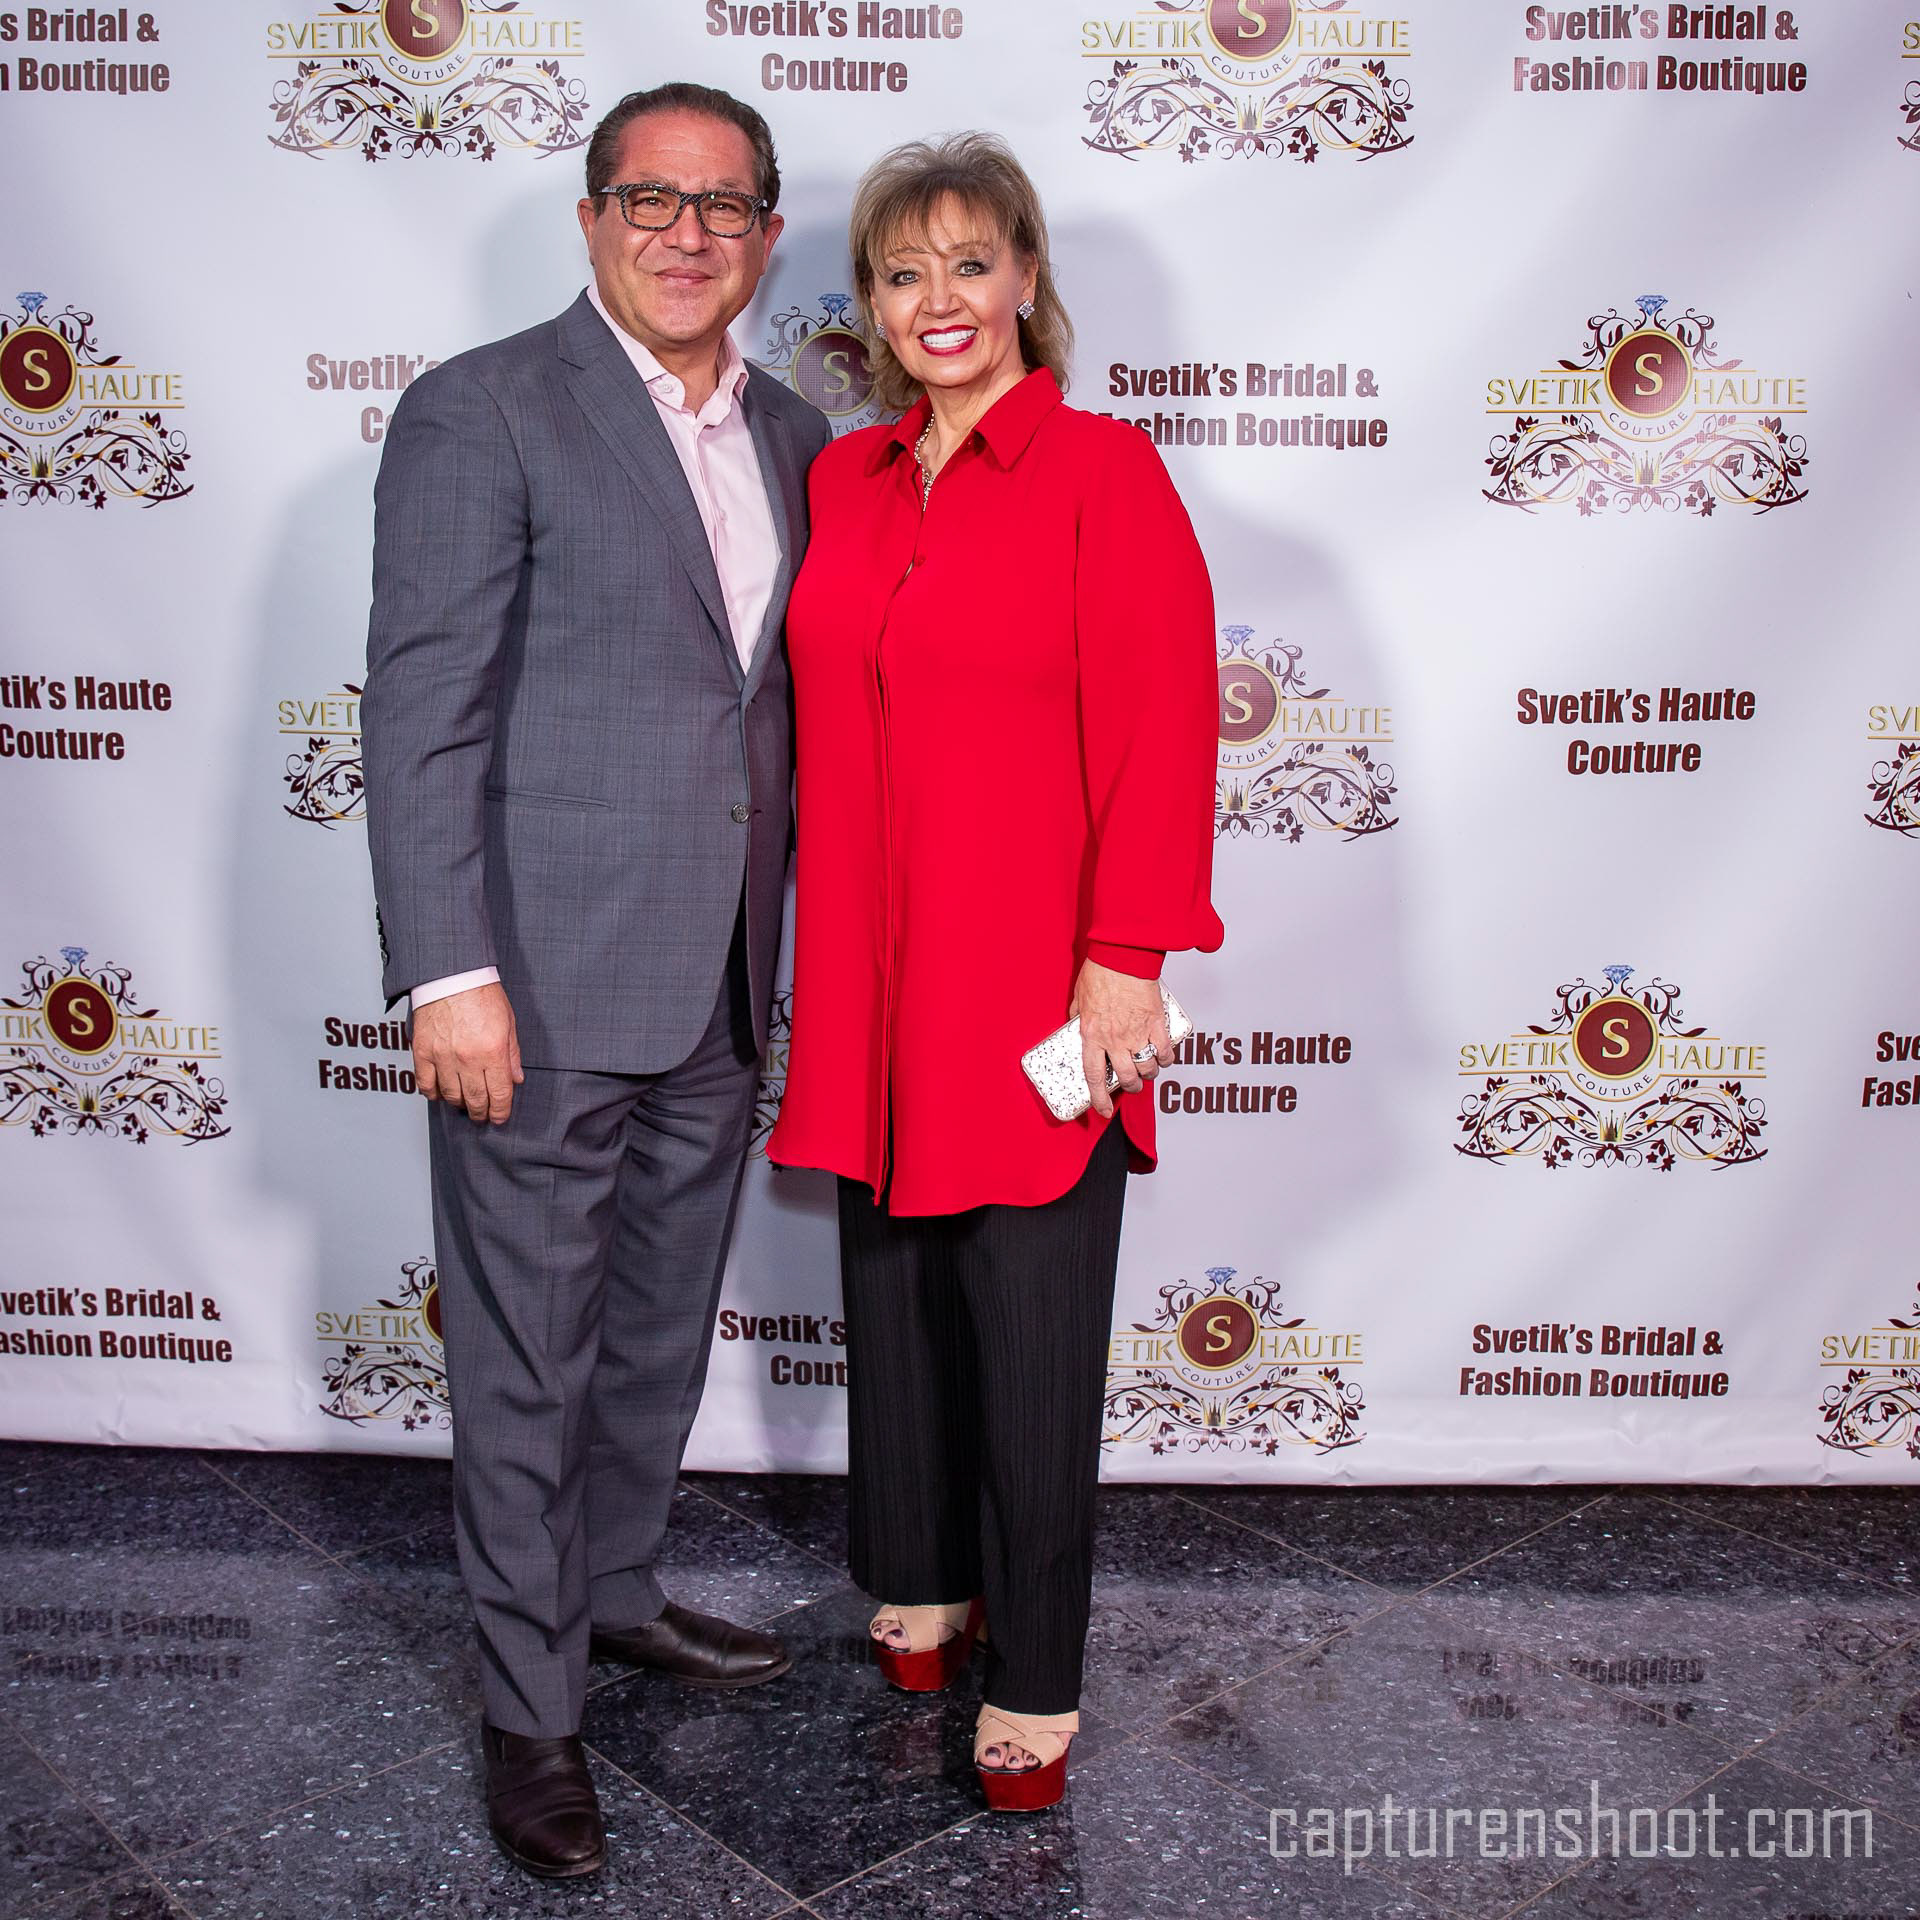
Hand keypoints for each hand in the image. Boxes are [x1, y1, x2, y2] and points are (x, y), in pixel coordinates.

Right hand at [412, 981, 522, 1124]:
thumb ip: (512, 1054)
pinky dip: (433, 1093)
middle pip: (475, 1100)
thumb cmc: (482, 994)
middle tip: (483, 1116)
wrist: (452, 975)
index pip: (499, 1094)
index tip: (500, 1116)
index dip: (501, 1111)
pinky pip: (425, 1083)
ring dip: (459, 1104)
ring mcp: (443, 1056)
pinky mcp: (423, 1051)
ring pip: (450, 1095)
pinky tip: (440, 1094)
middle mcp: (467, 1058)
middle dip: (481, 1113)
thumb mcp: (508, 1023)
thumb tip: (515, 1079)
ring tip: (464, 1103)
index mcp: (493, 1051)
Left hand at [1069, 958, 1172, 1120]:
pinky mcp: (1156, 1024)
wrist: (1123, 955)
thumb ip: (1078, 1018)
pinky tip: (1164, 1057)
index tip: (1102, 1109)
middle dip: (1130, 1086)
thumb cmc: (1101, 971)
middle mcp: (1115, 1039)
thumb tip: (1077, 1028)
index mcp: (1092, 1035)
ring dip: (1148, 1074)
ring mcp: (1137, 1033)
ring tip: (1147, 1069)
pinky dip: (1166, 1059)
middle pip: (1126, 1078)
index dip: (1099, 1099)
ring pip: (1147, 1069)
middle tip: (1130, 1083)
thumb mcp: (1079, 999)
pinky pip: (1165, 1052)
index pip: (1094, 1077)